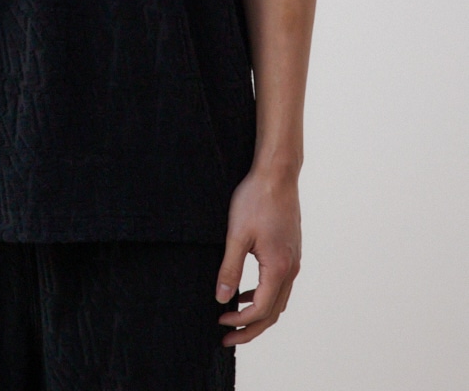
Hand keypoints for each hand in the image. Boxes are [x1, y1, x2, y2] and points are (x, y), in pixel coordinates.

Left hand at [215, 166, 301, 346]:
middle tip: (227, 339)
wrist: (277, 174)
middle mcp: (291, 268)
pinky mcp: (291, 251)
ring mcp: (294, 260)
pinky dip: (264, 296)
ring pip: (279, 300)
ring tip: (235, 319)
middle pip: (273, 313)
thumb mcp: (236, 234)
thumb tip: (221, 298)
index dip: (240, 321)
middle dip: (250, 329)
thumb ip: (230, 268)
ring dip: (258, 314)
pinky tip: (246, 291)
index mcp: (278, 267)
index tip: (220, 323)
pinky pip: (280, 284)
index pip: (261, 309)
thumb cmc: (256, 199)